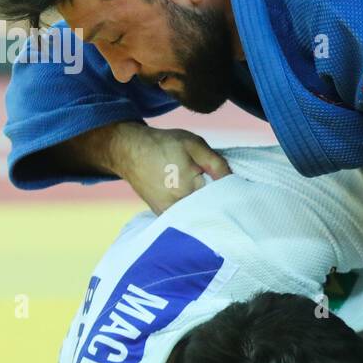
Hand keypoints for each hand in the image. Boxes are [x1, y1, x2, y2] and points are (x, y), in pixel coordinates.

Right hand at [109, 122, 230, 213]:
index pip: (221, 197)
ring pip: (197, 215)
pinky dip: (191, 212)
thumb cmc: (163, 144)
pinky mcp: (162, 214)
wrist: (128, 150)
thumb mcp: (194, 145)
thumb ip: (216, 164)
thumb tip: (234, 181)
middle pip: (209, 209)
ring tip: (197, 190)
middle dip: (217, 200)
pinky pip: (183, 218)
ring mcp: (169, 212)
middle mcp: (179, 204)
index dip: (228, 190)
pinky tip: (191, 200)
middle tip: (210, 185)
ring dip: (203, 207)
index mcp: (191, 186)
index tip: (228, 185)